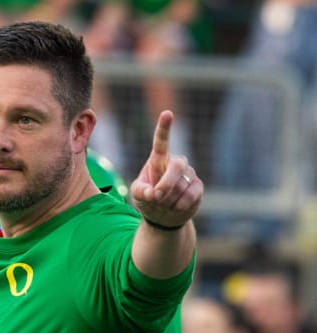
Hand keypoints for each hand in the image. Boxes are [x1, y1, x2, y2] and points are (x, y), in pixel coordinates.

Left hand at [130, 110, 202, 227]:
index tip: (167, 113)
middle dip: (167, 183)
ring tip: (163, 204)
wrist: (162, 216)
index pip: (161, 141)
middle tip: (156, 196)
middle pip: (177, 165)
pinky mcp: (198, 187)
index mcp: (158, 159)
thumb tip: (152, 192)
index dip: (164, 128)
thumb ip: (140, 191)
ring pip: (181, 185)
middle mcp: (175, 163)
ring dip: (169, 199)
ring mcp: (188, 174)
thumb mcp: (138, 195)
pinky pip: (192, 194)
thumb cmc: (148, 199)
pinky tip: (176, 207)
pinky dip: (180, 203)